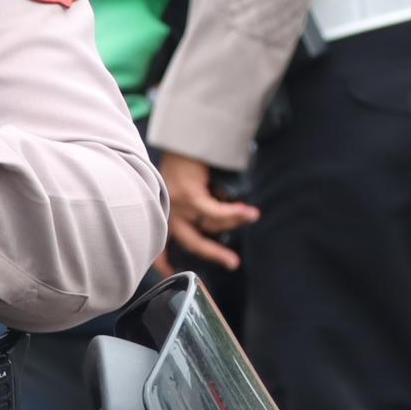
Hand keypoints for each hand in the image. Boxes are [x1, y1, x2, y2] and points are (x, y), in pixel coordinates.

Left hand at [159, 152, 258, 270]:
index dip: (163, 260)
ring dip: (233, 221)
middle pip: (190, 241)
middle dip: (213, 253)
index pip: (160, 240)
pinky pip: (215, 212)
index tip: (169, 272)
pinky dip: (234, 213)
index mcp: (164, 210)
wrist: (183, 136)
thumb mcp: (191, 189)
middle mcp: (167, 209)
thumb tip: (220, 227)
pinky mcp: (188, 195)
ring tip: (250, 214)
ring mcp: (176, 203)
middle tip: (233, 263)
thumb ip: (199, 208)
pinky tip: (249, 212)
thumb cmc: (189, 161)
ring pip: (210, 225)